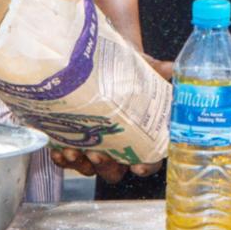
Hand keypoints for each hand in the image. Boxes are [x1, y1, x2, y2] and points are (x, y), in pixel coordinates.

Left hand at [49, 56, 173, 179]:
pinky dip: (62, 158)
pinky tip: (59, 149)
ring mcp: (96, 146)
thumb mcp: (146, 68)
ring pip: (90, 167)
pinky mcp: (74, 141)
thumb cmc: (130, 68)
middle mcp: (119, 146)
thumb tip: (171, 67)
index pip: (149, 159)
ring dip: (82, 163)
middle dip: (106, 166)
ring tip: (73, 150)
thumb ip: (159, 71)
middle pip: (115, 170)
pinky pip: (67, 159)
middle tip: (99, 153)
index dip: (146, 166)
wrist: (105, 59)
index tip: (138, 166)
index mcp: (142, 136)